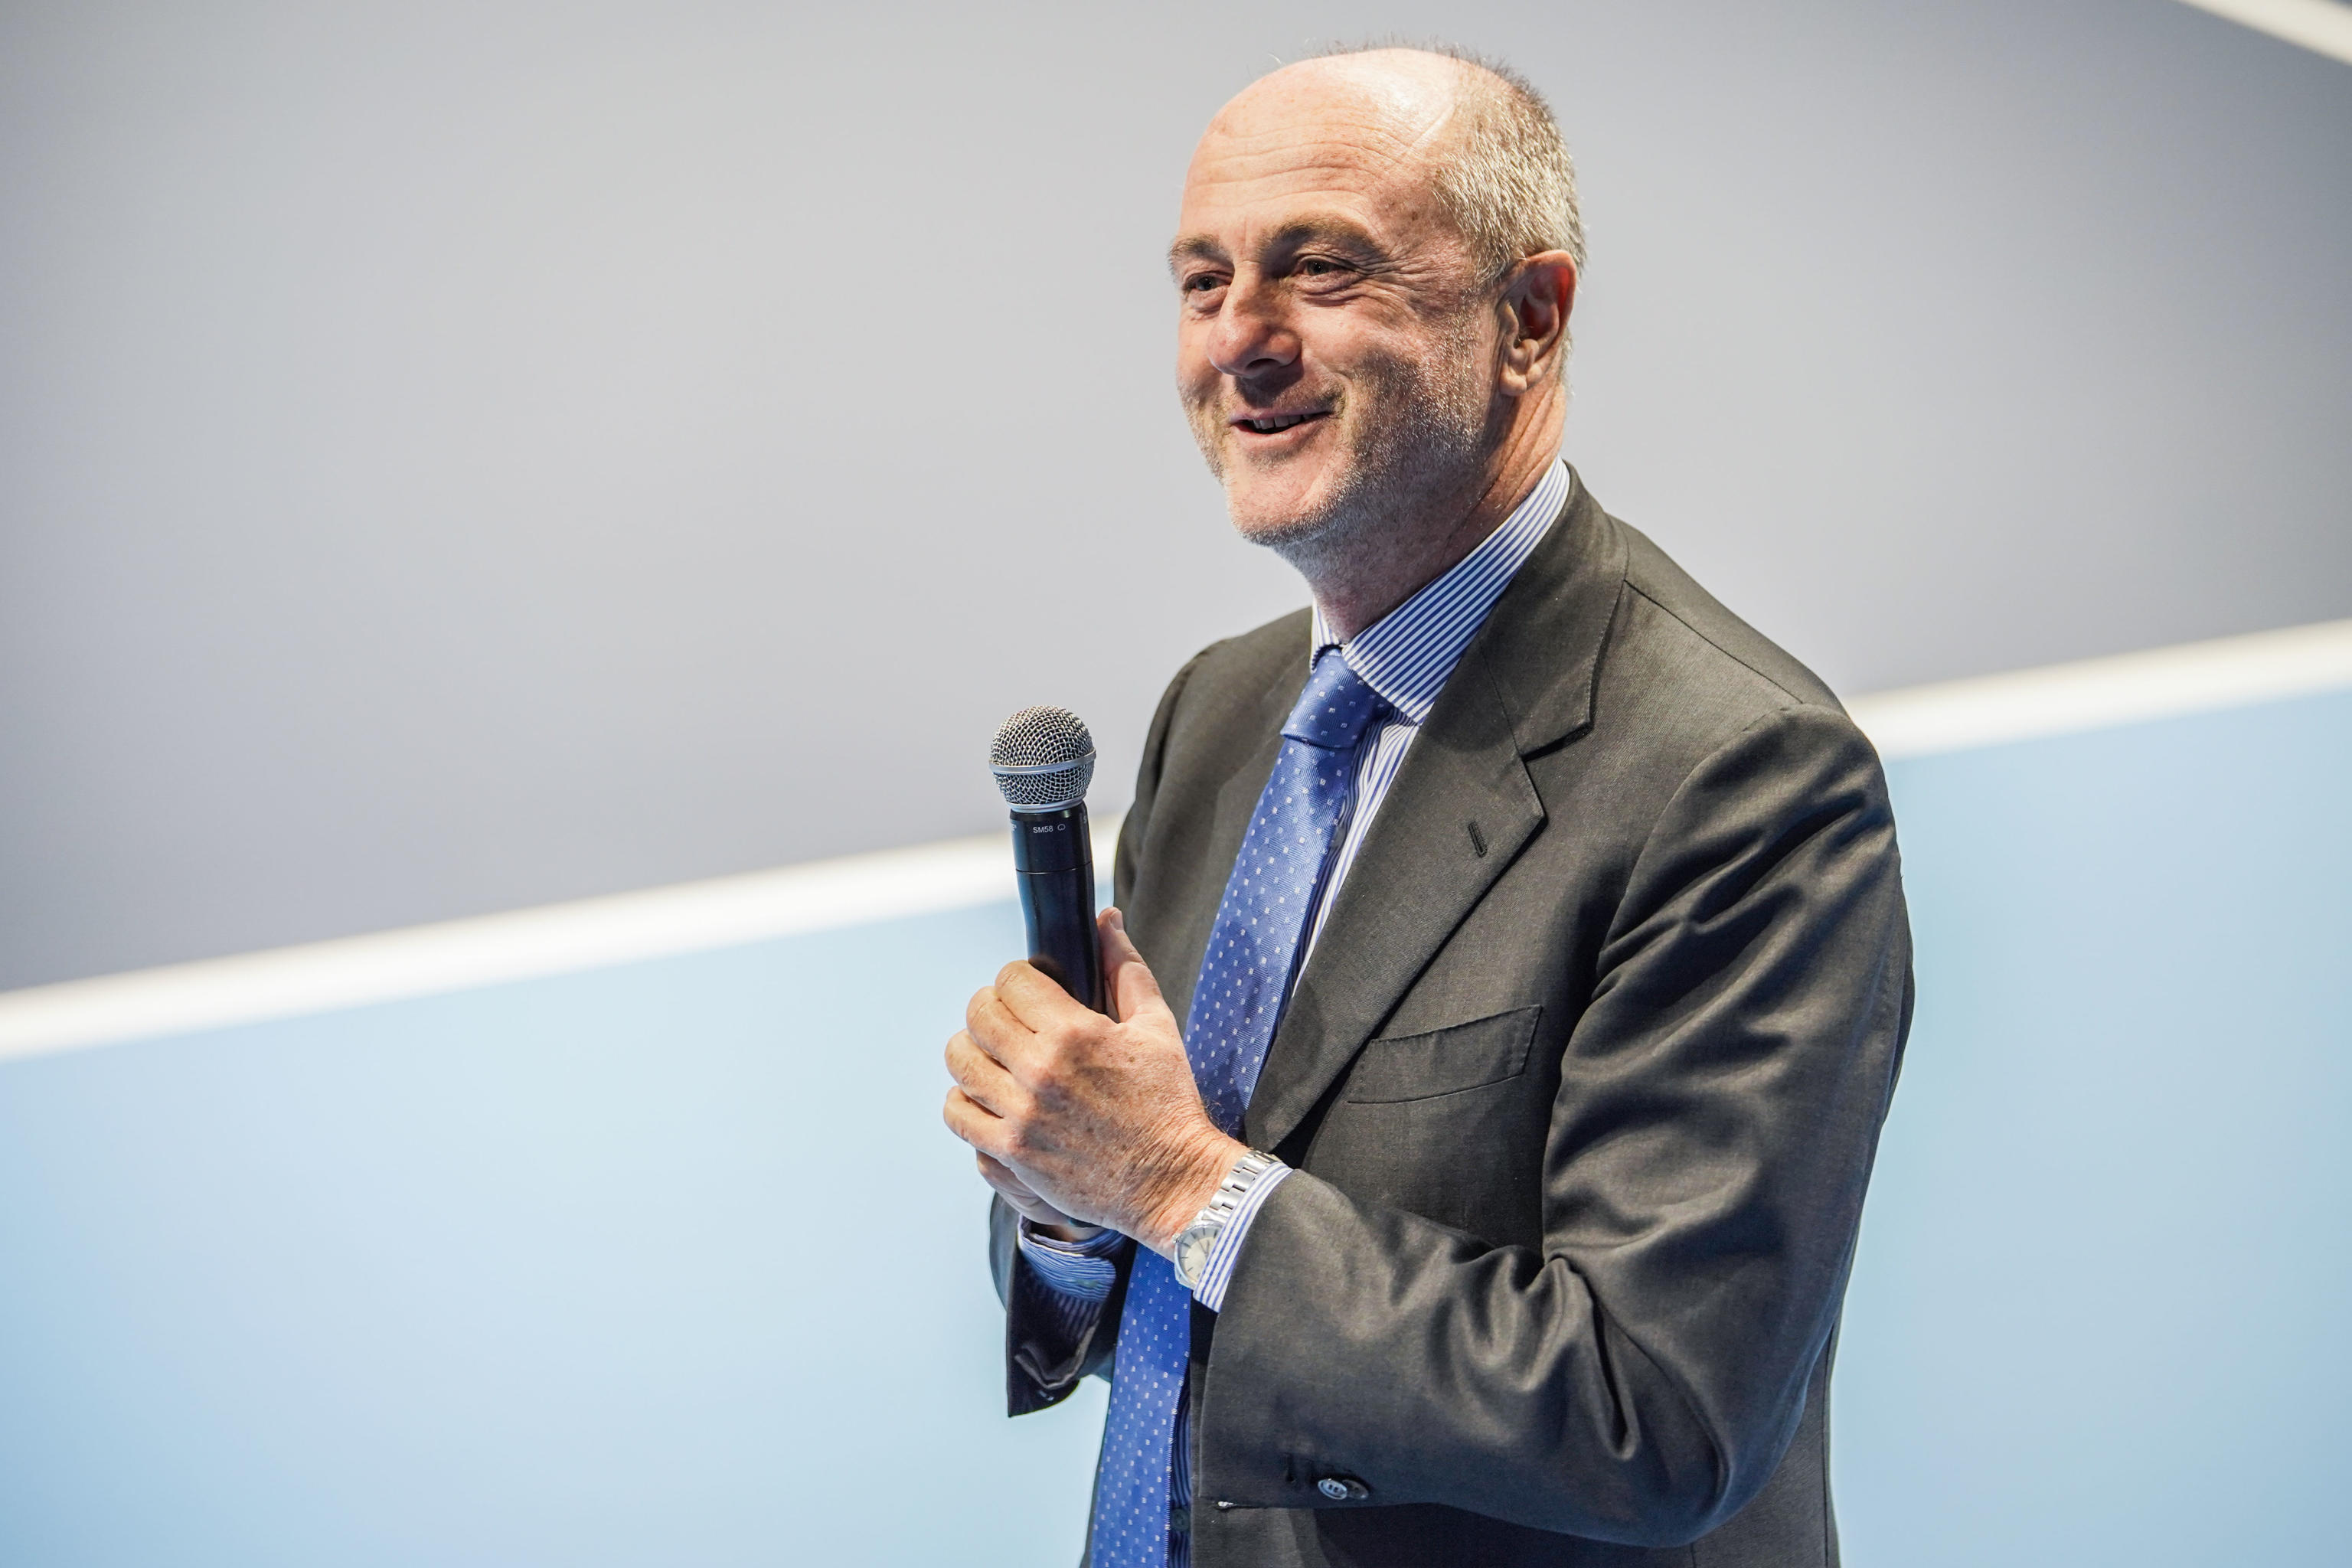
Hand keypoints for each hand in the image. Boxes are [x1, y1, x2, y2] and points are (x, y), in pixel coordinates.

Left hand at [944, 908, 1243, 1255]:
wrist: (1174, 1181)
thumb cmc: (1169, 1101)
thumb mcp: (1156, 1025)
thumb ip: (1123, 967)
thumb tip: (1106, 920)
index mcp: (1075, 1033)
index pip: (1011, 980)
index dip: (1018, 978)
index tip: (1029, 990)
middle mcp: (1041, 1070)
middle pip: (977, 1015)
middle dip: (991, 1009)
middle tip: (1009, 1021)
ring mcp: (1022, 1114)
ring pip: (960, 1062)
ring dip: (973, 1052)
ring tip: (994, 1058)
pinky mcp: (1012, 1153)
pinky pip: (958, 1114)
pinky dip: (965, 1100)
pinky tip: (989, 1097)